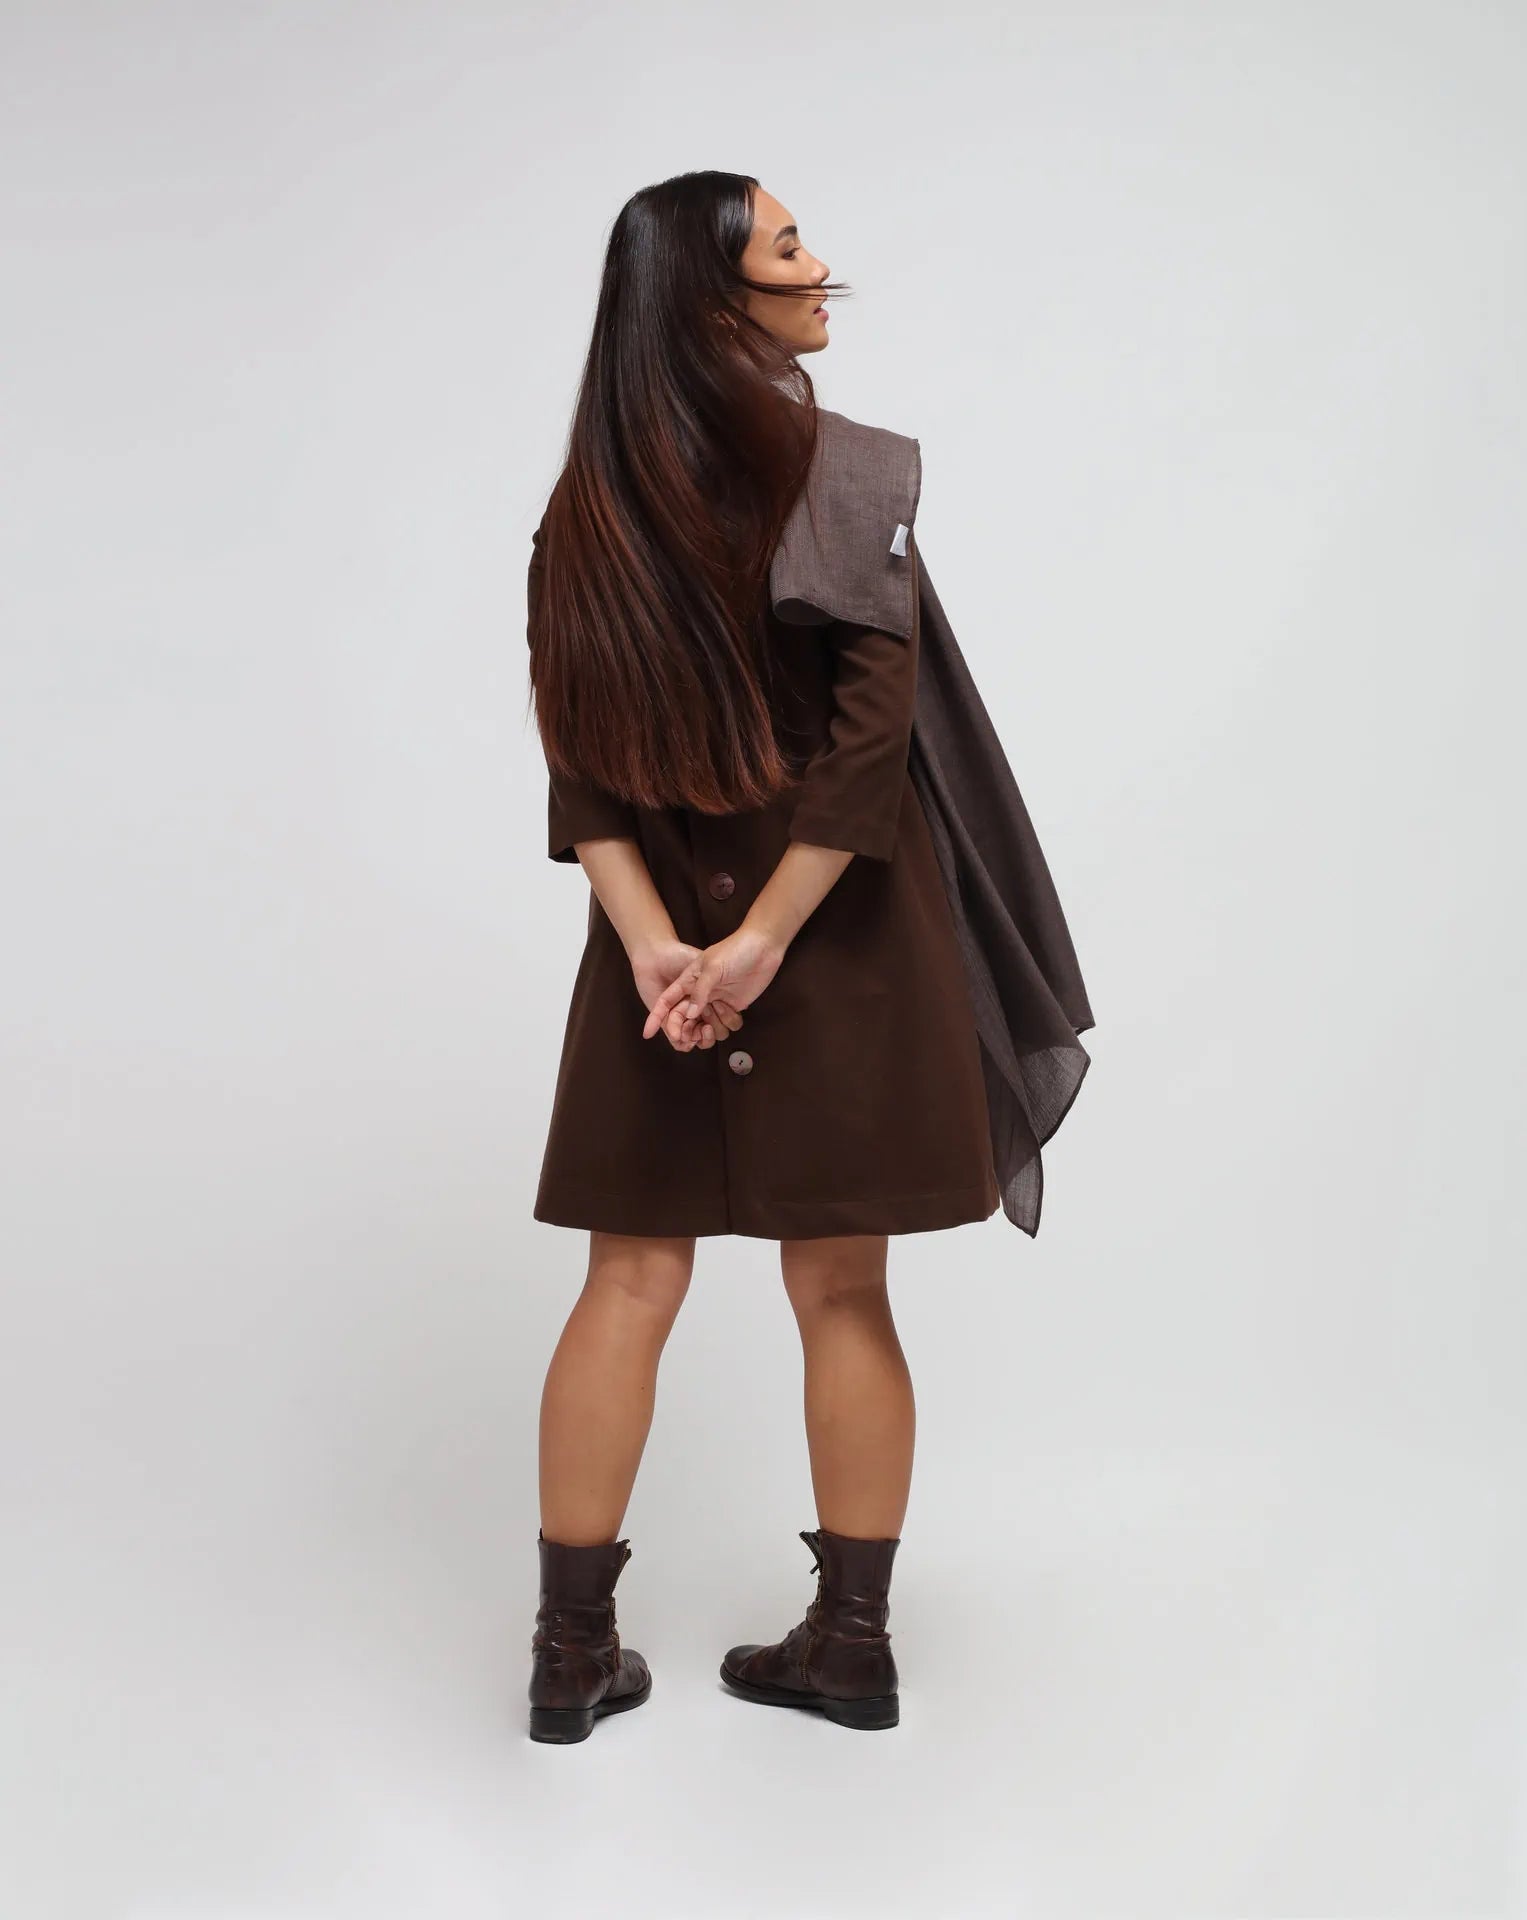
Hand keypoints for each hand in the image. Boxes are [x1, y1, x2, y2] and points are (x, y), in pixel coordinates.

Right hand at [642, 923, 785, 1049]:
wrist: (763, 946)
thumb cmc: (734, 950)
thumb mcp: (712, 966)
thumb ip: (699, 991)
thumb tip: (689, 1014)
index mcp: (688, 981)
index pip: (667, 1002)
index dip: (655, 1018)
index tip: (647, 1034)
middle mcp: (700, 994)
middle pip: (684, 1020)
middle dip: (687, 1030)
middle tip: (697, 1032)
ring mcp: (716, 1001)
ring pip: (706, 1026)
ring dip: (712, 1027)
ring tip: (719, 1013)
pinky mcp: (733, 1006)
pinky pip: (726, 1025)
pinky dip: (729, 1022)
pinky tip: (735, 1010)